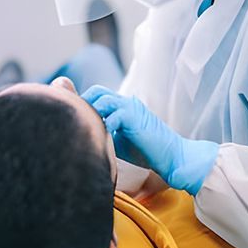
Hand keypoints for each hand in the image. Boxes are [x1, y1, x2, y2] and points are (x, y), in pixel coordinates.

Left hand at [82, 86, 218, 194]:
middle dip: (84, 105)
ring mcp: (132, 108)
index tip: (75, 119)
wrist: (172, 156)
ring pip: (103, 100)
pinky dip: (105, 126)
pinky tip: (103, 138)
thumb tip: (83, 135)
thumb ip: (103, 132)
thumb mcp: (118, 140)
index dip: (84, 104)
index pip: (97, 95)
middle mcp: (126, 103)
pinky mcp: (136, 118)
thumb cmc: (146, 151)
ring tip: (88, 130)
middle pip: (97, 91)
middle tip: (78, 123)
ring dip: (92, 114)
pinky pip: (114, 116)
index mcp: (122, 106)